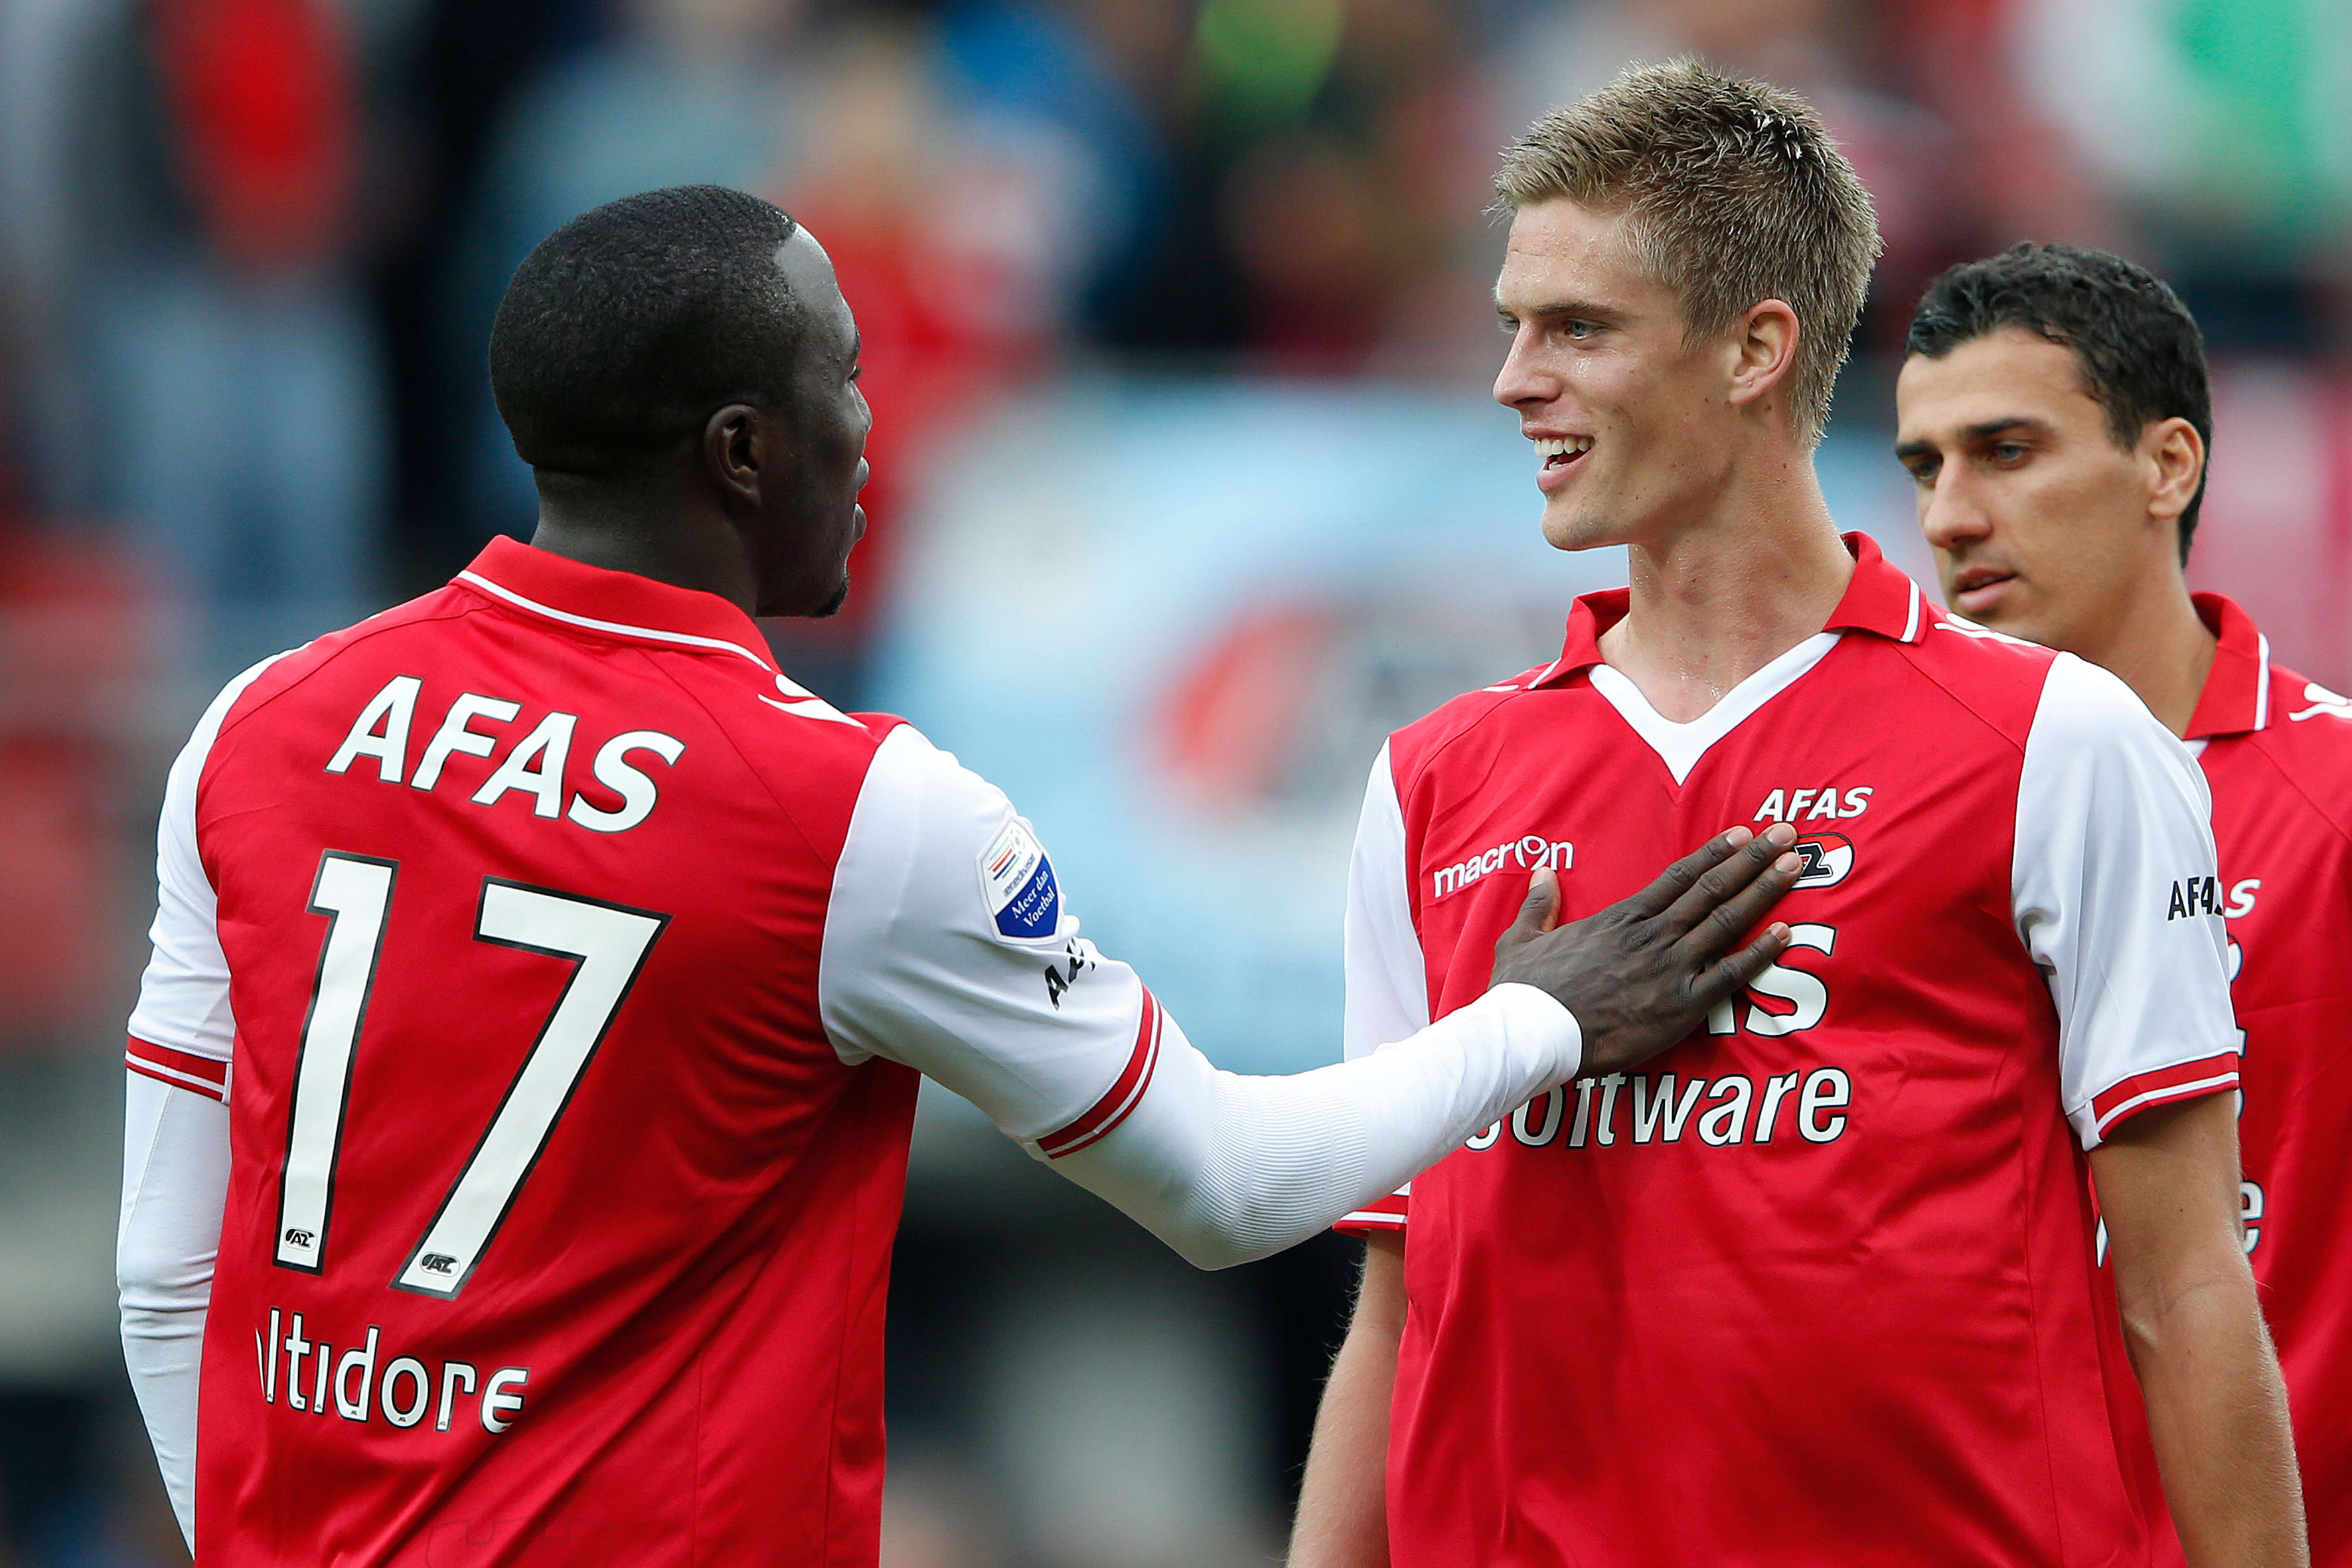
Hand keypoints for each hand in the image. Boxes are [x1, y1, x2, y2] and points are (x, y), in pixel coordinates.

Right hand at [1490, 824, 1802, 1078]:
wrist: (1532, 1034)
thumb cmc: (1524, 992)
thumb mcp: (1522, 939)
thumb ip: (1538, 905)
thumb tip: (1543, 873)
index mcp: (1620, 919)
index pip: (1678, 877)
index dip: (1715, 854)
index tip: (1744, 834)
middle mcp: (1651, 936)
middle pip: (1712, 889)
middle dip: (1753, 860)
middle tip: (1787, 835)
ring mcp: (1668, 968)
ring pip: (1726, 921)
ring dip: (1764, 891)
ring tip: (1795, 867)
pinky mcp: (1679, 1005)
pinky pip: (1729, 974)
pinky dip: (1759, 952)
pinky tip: (1786, 933)